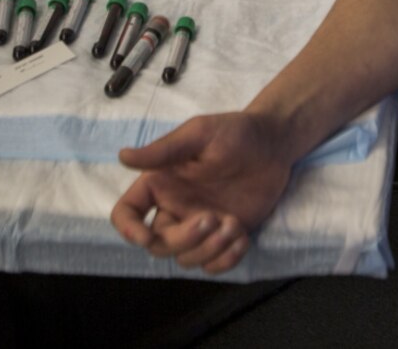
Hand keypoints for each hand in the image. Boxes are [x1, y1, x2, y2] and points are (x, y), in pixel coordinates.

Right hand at [111, 111, 293, 273]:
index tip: (145, 237)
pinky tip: (242, 237)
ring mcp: (199, 225)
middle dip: (183, 239)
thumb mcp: (198, 134)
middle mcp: (175, 208)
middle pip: (158, 244)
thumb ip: (162, 150)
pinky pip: (214, 265)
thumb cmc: (233, 132)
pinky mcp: (225, 237)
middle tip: (212, 218)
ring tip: (233, 225)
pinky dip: (226, 260)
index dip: (128, 229)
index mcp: (160, 184)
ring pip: (186, 259)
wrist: (273, 144)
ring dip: (208, 250)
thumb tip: (123, 156)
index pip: (128, 212)